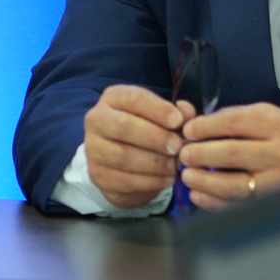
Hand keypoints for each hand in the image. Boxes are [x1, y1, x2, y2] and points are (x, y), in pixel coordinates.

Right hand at [83, 84, 196, 208]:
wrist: (123, 163)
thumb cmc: (148, 132)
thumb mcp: (162, 117)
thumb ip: (178, 112)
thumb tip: (186, 113)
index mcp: (113, 98)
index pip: (133, 98)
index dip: (157, 109)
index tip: (178, 121)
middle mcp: (97, 120)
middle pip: (124, 126)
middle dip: (155, 137)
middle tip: (177, 147)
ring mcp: (94, 149)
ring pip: (123, 157)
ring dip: (155, 164)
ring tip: (175, 166)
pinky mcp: (98, 175)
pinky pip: (125, 180)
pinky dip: (151, 181)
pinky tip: (166, 179)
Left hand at [178, 102, 279, 209]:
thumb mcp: (275, 117)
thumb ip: (238, 118)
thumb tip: (197, 123)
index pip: (233, 123)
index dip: (204, 127)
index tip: (187, 131)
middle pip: (229, 154)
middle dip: (197, 154)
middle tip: (182, 154)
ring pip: (233, 185)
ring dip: (202, 181)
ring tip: (187, 175)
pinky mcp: (278, 204)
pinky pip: (239, 206)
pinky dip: (214, 202)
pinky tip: (200, 195)